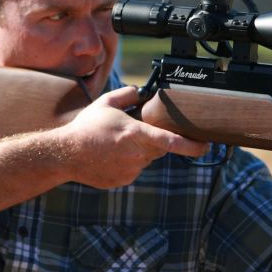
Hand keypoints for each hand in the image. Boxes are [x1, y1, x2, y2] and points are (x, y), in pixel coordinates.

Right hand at [58, 86, 209, 188]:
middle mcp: (137, 155)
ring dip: (138, 151)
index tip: (206, 146)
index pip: (171, 142)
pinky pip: (134, 169)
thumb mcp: (106, 103)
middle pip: (159, 148)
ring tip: (114, 143)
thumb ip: (127, 95)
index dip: (192, 146)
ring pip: (146, 159)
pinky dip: (127, 162)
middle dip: (153, 140)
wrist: (65, 155)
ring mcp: (131, 170)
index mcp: (136, 135)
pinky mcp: (123, 180)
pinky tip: (109, 155)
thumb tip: (141, 92)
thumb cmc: (86, 127)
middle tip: (133, 131)